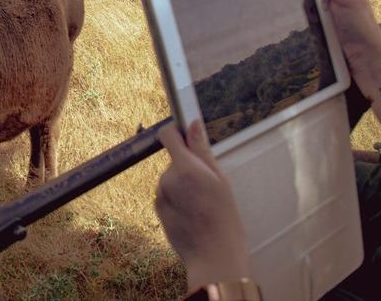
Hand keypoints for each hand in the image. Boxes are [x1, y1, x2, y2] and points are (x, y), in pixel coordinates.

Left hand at [156, 121, 250, 289]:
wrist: (214, 256)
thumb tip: (193, 123)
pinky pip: (167, 194)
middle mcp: (167, 178)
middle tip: (207, 186)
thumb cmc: (223, 217)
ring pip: (171, 178)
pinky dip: (177, 198)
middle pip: (174, 160)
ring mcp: (160, 194)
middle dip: (187, 166)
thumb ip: (202, 150)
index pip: (168, 135)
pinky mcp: (157, 208)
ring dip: (182, 185)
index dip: (177, 133)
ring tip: (201, 204)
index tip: (188, 137)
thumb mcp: (219, 179)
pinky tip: (192, 214)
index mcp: (185, 168)